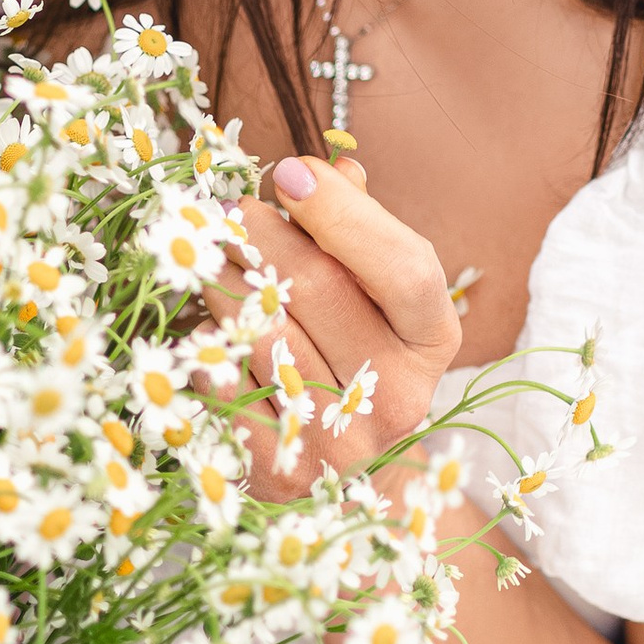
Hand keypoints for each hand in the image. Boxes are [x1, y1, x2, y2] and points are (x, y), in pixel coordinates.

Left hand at [203, 155, 459, 501]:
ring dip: (223, 281)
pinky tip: (212, 326)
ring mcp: (342, 443)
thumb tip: (332, 170)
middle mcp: (399, 396)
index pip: (405, 269)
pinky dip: (209, 343)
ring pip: (261, 331)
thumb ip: (357, 229)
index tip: (291, 173)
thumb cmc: (355, 354)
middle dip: (262, 236)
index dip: (344, 214)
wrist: (352, 474)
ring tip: (210, 259)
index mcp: (433, 340)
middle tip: (229, 212)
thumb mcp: (374, 291)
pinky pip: (224, 381)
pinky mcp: (282, 470)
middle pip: (320, 290)